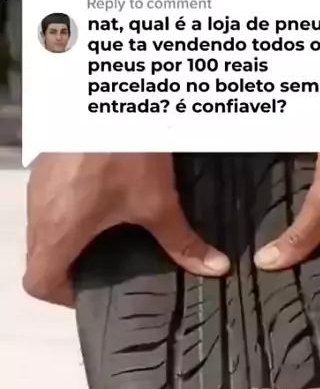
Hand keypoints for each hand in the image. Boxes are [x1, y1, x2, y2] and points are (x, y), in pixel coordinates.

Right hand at [24, 153, 229, 305]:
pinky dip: (68, 213)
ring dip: (69, 239)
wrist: (104, 92)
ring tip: (108, 238)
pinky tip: (102, 203)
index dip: (63, 296)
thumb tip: (213, 268)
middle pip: (39, 259)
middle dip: (70, 268)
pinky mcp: (46, 165)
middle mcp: (40, 212)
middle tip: (108, 268)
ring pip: (42, 229)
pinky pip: (47, 203)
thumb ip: (181, 240)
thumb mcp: (156, 201)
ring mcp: (39, 186)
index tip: (93, 290)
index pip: (38, 283)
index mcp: (59, 232)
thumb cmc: (123, 149)